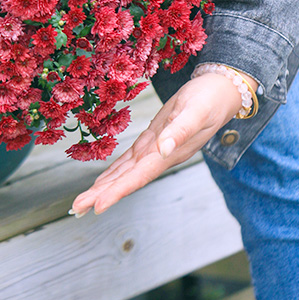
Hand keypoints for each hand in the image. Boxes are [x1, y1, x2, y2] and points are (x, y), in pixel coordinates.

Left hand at [70, 71, 256, 216]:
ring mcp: (156, 149)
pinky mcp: (153, 139)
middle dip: (102, 194)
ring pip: (126, 173)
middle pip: (127, 180)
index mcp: (169, 153)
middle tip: (77, 208)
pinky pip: (130, 161)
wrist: (221, 91)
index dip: (117, 191)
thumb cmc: (209, 98)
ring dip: (105, 187)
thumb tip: (164, 148)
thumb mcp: (196, 109)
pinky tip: (103, 180)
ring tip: (83, 202)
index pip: (139, 176)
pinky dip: (115, 172)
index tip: (96, 205)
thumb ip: (181, 129)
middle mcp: (160, 156)